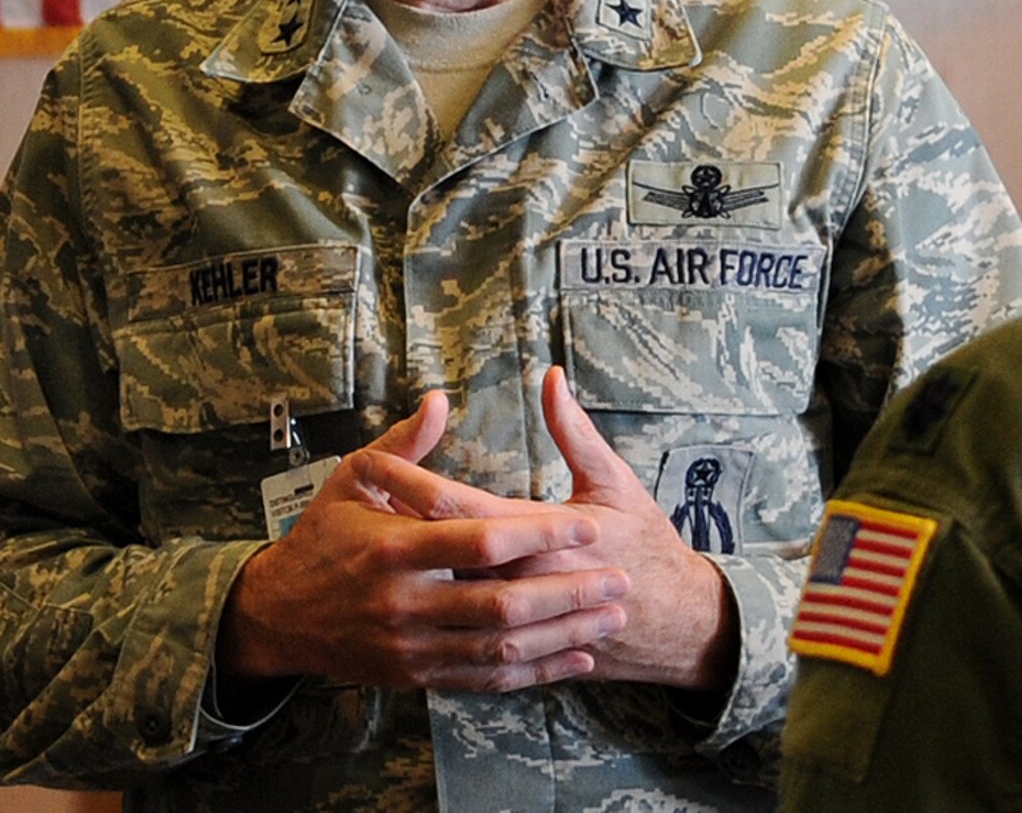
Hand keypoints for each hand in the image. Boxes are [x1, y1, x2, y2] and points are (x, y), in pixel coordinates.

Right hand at [216, 390, 629, 692]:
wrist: (277, 614)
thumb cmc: (320, 537)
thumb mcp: (351, 478)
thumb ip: (405, 444)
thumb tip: (441, 398)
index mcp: (394, 548)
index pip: (483, 542)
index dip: (542, 535)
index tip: (589, 525)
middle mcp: (405, 603)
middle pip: (503, 604)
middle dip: (569, 592)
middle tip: (619, 579)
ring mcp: (412, 646)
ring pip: (502, 648)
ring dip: (563, 635)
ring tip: (610, 617)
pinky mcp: (417, 675)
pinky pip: (486, 680)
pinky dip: (535, 673)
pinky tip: (574, 659)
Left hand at [359, 367, 739, 690]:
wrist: (673, 621)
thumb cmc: (645, 543)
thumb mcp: (615, 482)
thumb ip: (576, 433)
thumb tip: (552, 379)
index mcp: (540, 532)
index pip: (459, 506)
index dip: (413, 483)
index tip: (374, 464)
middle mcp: (520, 576)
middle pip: (440, 552)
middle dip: (395, 525)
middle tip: (348, 502)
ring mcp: (516, 615)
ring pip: (443, 594)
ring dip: (403, 571)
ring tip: (358, 546)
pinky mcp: (517, 641)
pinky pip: (460, 631)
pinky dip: (426, 611)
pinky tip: (403, 592)